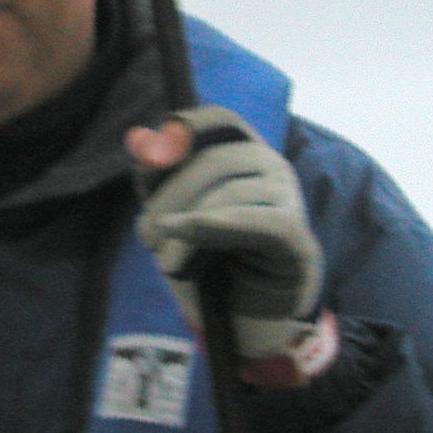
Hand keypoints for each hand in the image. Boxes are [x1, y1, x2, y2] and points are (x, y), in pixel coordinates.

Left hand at [127, 107, 333, 384]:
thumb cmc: (207, 255)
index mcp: (242, 151)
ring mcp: (289, 198)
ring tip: (166, 261)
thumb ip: (154, 175)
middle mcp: (272, 165)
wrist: (243, 313)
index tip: (149, 163)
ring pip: (229, 194)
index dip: (182, 130)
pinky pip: (258, 221)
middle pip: (214, 160)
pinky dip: (218, 225)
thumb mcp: (169, 211)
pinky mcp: (296, 235)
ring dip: (185, 228)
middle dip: (170, 196)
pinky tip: (186, 234)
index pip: (218, 119)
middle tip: (147, 236)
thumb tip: (137, 138)